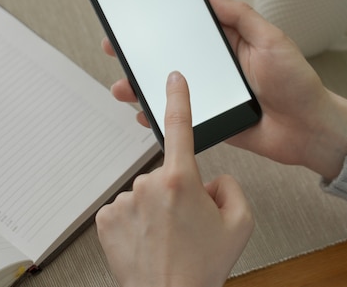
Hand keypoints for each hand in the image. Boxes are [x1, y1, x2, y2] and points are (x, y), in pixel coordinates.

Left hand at [96, 72, 253, 286]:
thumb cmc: (201, 267)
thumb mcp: (240, 224)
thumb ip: (231, 187)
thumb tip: (211, 180)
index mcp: (182, 180)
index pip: (181, 127)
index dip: (178, 98)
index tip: (173, 78)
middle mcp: (149, 185)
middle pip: (168, 174)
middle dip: (178, 192)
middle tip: (186, 225)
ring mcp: (124, 201)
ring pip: (146, 193)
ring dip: (156, 208)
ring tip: (167, 238)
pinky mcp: (106, 217)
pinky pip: (126, 207)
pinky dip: (136, 220)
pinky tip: (147, 240)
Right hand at [102, 0, 346, 179]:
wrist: (310, 129)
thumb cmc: (298, 83)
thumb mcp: (271, 39)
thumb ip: (240, 17)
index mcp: (229, 44)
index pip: (187, 29)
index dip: (160, 24)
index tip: (135, 19)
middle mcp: (216, 68)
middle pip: (170, 58)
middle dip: (141, 55)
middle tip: (116, 49)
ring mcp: (211, 95)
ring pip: (169, 88)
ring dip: (143, 86)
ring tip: (123, 86)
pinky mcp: (211, 120)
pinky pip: (180, 117)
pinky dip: (160, 116)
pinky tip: (143, 114)